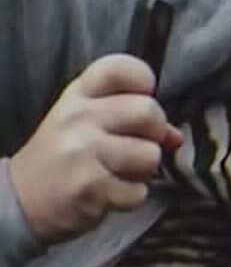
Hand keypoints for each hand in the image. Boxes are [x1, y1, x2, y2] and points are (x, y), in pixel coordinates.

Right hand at [8, 54, 182, 246]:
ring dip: (144, 171)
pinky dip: (131, 197)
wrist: (19, 199)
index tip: (140, 97)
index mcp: (79, 95)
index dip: (142, 80)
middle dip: (153, 134)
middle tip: (135, 146)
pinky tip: (109, 193)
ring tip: (119, 172)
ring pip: (150, 155)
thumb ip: (130, 118)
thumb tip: (175, 136)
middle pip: (148, 111)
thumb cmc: (64, 157)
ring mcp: (81, 151)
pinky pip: (139, 191)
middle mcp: (78, 117)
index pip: (120, 67)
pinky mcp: (89, 186)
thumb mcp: (86, 124)